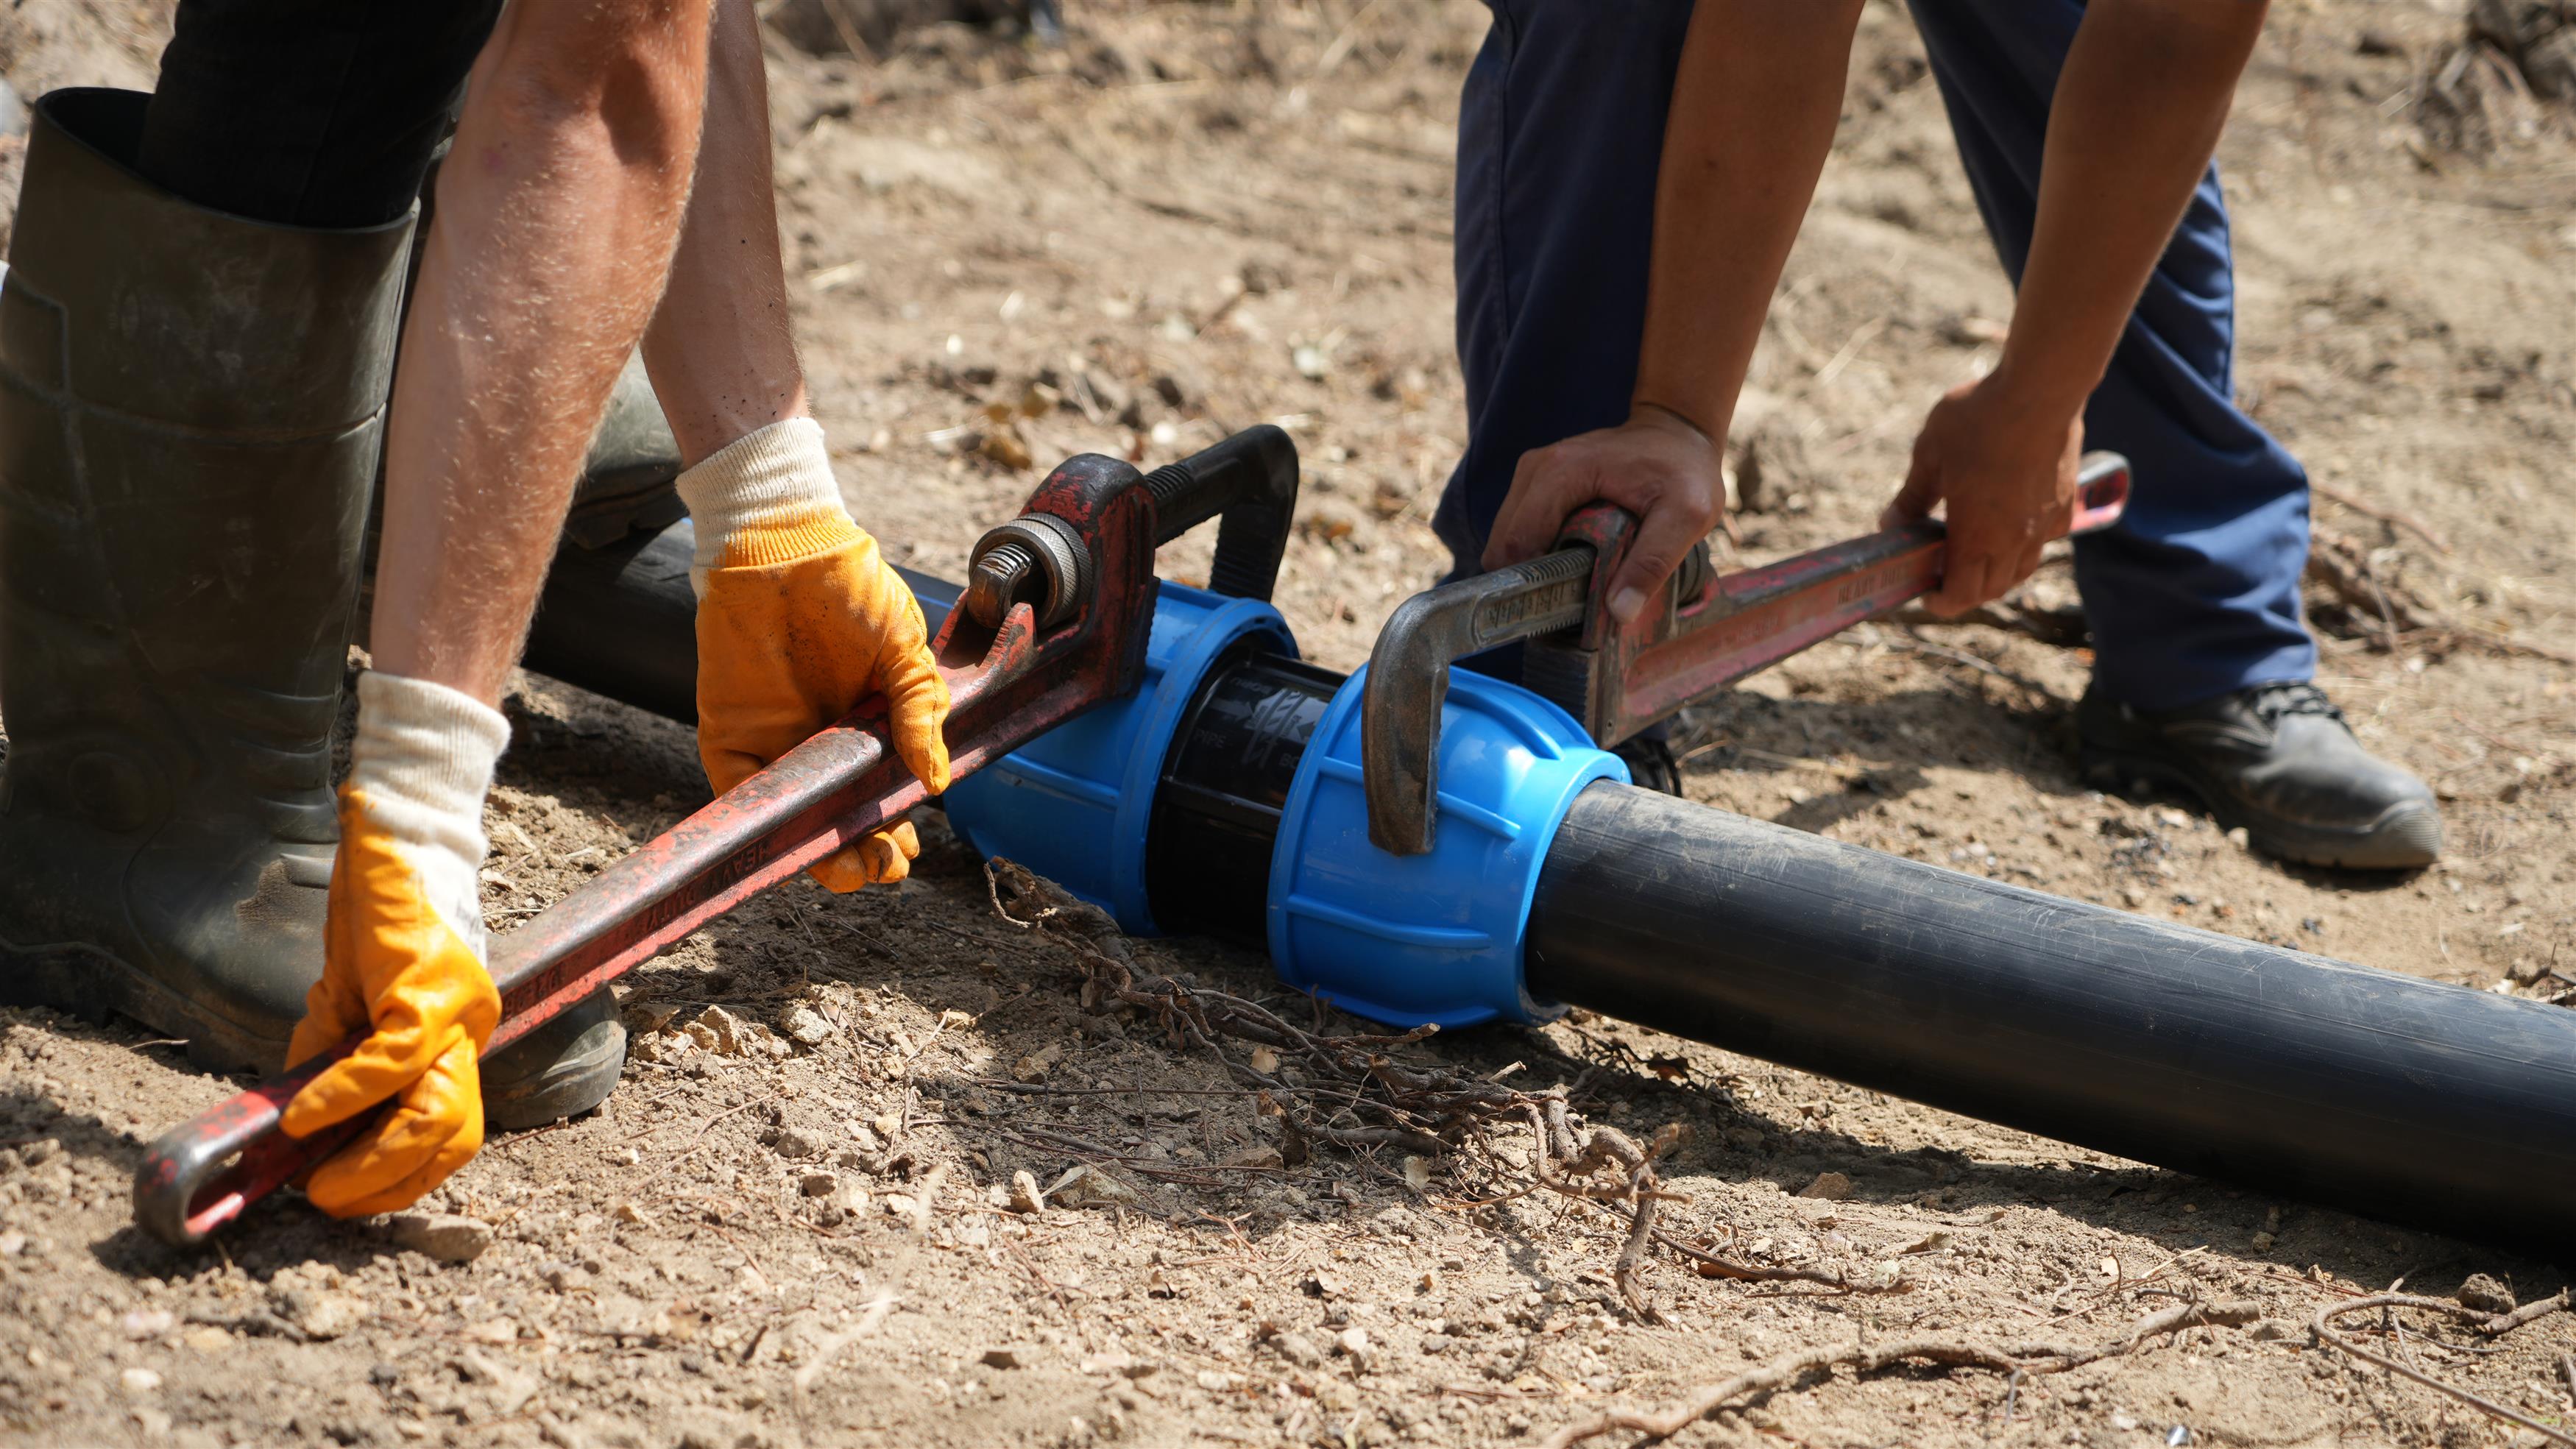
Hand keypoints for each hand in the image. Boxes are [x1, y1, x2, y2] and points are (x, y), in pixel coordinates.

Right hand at [283, 673, 509, 1217]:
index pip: (448, 1126)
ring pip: (442, 1114)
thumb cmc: (369, 922)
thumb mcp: (345, 1003)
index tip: (341, 1191)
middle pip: (459, 1135)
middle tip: (330, 1201)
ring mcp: (459, 1010)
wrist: (387, 841)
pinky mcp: (429, 987)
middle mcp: (471, 1030)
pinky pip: (394, 1062)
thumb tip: (295, 1124)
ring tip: (320, 1182)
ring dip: (378, 1161)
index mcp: (456, 1038)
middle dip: (394, 1183)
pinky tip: (306, 1116)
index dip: (400, 1171)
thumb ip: (330, 1057)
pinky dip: (347, 1097)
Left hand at [686, 420, 949, 890]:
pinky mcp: (731, 738)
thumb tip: (937, 779)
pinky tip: (797, 846)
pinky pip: (741, 794)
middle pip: (841, 819)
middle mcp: (822, 744)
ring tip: (853, 871)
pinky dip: (763, 826)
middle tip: (886, 864)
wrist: (784, 547)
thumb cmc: (851, 589)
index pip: (881, 796)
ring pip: (796, 820)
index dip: (895, 828)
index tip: (911, 845)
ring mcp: (776, 744)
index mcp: (869, 729)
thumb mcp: (906, 650)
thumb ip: (920, 709)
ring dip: (822, 855)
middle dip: (866, 854)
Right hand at [1483, 404, 1725, 624]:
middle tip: (1567, 603)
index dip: (1531, 584)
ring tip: (1570, 584)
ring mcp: (1531, 472)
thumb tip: (1618, 612)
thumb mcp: (1686, 516)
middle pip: (1505, 543)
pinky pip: (1519, 529)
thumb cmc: (1684, 470)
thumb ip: (1653, 562)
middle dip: (1529, 578)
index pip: (1519, 541)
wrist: (1678, 431)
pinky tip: (1567, 563)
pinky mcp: (1536, 482)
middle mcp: (1535, 467)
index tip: (1556, 613)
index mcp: (1561, 472)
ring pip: (1507, 539)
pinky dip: (1536, 552)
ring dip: (1531, 567)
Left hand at [1880, 373, 2082, 617]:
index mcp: (1977, 534)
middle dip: (1965, 593)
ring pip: (2021, 570)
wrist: (2042, 387)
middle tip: (1942, 576)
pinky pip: (2044, 541)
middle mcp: (2015, 538)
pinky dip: (2024, 547)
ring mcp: (2045, 524)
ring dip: (1996, 574)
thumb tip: (1889, 524)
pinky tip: (2010, 525)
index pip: (1962, 595)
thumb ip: (1912, 497)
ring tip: (1974, 555)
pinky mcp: (2065, 504)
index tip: (1926, 595)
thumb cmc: (1980, 418)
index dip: (1941, 603)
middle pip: (1992, 589)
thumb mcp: (1929, 455)